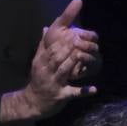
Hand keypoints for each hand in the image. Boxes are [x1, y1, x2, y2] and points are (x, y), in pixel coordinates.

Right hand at [1, 0, 99, 121]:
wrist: (32, 102)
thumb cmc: (38, 79)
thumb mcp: (38, 60)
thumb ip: (43, 44)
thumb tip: (45, 27)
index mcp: (42, 58)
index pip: (51, 42)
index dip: (62, 32)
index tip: (74, 22)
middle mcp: (46, 68)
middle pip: (57, 54)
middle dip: (69, 46)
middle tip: (81, 38)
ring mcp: (53, 82)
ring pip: (64, 69)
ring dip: (75, 62)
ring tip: (85, 55)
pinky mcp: (59, 95)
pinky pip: (72, 92)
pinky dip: (83, 91)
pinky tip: (94, 89)